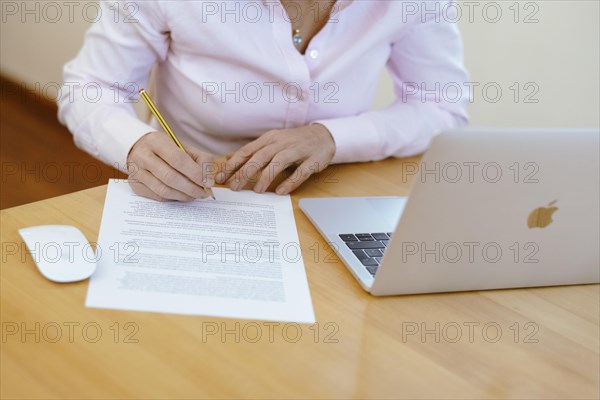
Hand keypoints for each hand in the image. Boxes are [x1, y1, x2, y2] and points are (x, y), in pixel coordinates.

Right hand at [126, 131, 215, 200]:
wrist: (140, 149)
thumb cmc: (168, 149)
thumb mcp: (184, 147)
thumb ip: (201, 159)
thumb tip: (209, 180)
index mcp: (156, 141)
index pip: (178, 159)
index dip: (195, 173)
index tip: (208, 182)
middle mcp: (142, 156)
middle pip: (170, 177)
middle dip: (191, 188)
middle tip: (204, 193)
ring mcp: (136, 172)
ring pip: (163, 190)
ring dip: (183, 196)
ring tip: (195, 195)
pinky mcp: (135, 185)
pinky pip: (158, 197)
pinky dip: (174, 198)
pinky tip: (182, 194)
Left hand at [215, 124, 335, 194]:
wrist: (323, 135)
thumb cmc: (293, 141)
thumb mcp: (271, 142)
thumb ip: (251, 151)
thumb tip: (228, 158)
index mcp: (269, 139)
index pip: (247, 151)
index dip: (233, 164)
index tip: (221, 177)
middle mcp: (281, 143)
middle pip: (260, 157)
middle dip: (245, 172)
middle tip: (234, 187)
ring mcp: (298, 150)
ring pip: (278, 162)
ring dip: (266, 177)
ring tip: (256, 191)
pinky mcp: (312, 160)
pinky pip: (300, 171)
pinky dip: (290, 181)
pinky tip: (280, 191)